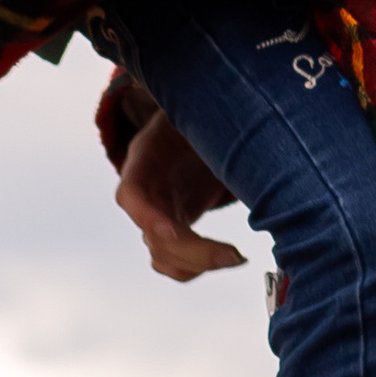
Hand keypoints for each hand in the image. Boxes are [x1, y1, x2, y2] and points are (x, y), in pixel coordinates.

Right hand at [114, 104, 247, 281]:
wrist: (192, 126)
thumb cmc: (198, 113)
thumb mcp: (200, 109)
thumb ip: (210, 120)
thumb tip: (243, 131)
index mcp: (144, 159)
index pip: (132, 194)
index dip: (147, 217)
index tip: (172, 233)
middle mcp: (144, 193)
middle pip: (154, 236)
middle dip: (193, 251)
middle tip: (234, 255)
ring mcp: (157, 214)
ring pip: (164, 255)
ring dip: (198, 264)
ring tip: (238, 257)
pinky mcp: (174, 227)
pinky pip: (176, 261)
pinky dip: (199, 267)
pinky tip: (230, 258)